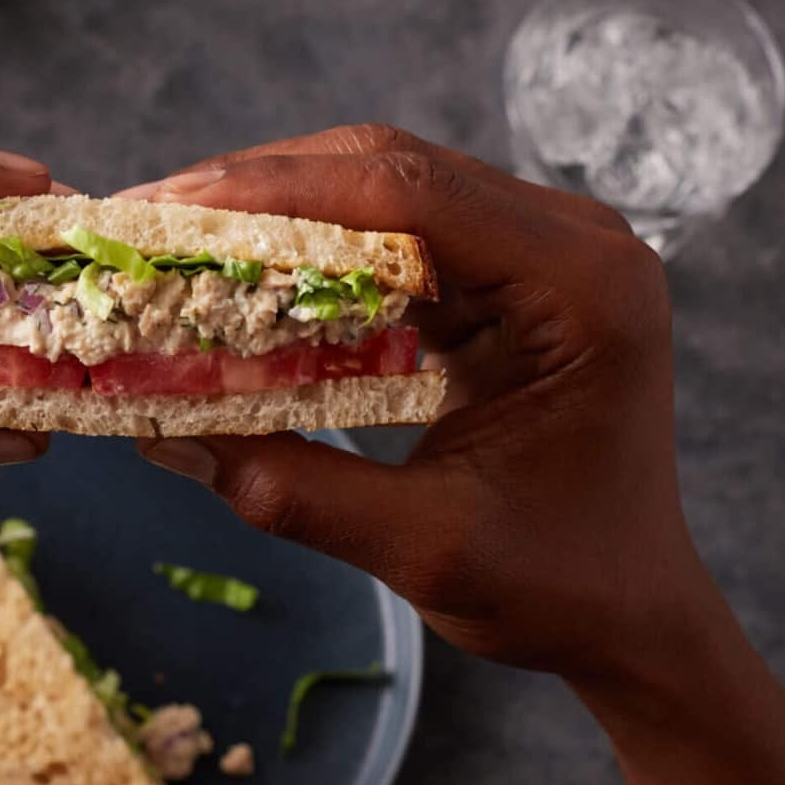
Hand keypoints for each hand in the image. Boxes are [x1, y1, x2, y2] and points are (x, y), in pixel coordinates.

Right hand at [129, 125, 717, 688]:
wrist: (633, 615)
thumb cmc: (560, 587)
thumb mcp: (428, 549)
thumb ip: (298, 492)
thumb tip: (164, 435)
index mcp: (581, 286)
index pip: (413, 195)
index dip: (282, 191)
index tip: (172, 207)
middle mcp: (570, 243)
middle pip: (393, 169)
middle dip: (263, 188)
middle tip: (150, 217)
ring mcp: (541, 253)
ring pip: (386, 189)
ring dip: (281, 210)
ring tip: (177, 237)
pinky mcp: (508, 279)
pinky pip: (395, 237)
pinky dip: (313, 251)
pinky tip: (242, 272)